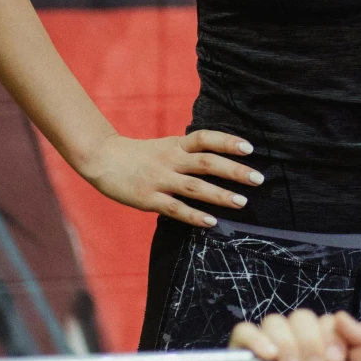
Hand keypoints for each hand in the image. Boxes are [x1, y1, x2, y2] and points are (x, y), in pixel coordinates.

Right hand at [81, 129, 262, 227]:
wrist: (102, 160)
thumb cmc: (140, 155)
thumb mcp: (166, 146)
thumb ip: (189, 152)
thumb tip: (222, 158)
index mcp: (175, 145)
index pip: (204, 138)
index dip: (227, 141)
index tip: (250, 148)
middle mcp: (170, 160)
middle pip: (206, 162)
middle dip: (233, 170)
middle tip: (258, 179)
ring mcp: (159, 180)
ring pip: (194, 187)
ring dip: (220, 195)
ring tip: (242, 202)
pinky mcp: (149, 200)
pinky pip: (175, 209)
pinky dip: (194, 216)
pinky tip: (212, 222)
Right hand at [221, 310, 360, 360]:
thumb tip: (341, 316)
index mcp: (322, 344)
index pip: (326, 319)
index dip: (332, 338)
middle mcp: (295, 343)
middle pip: (302, 316)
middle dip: (312, 345)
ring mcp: (267, 348)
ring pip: (275, 321)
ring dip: (289, 348)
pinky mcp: (241, 356)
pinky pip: (244, 330)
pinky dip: (258, 341)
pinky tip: (270, 358)